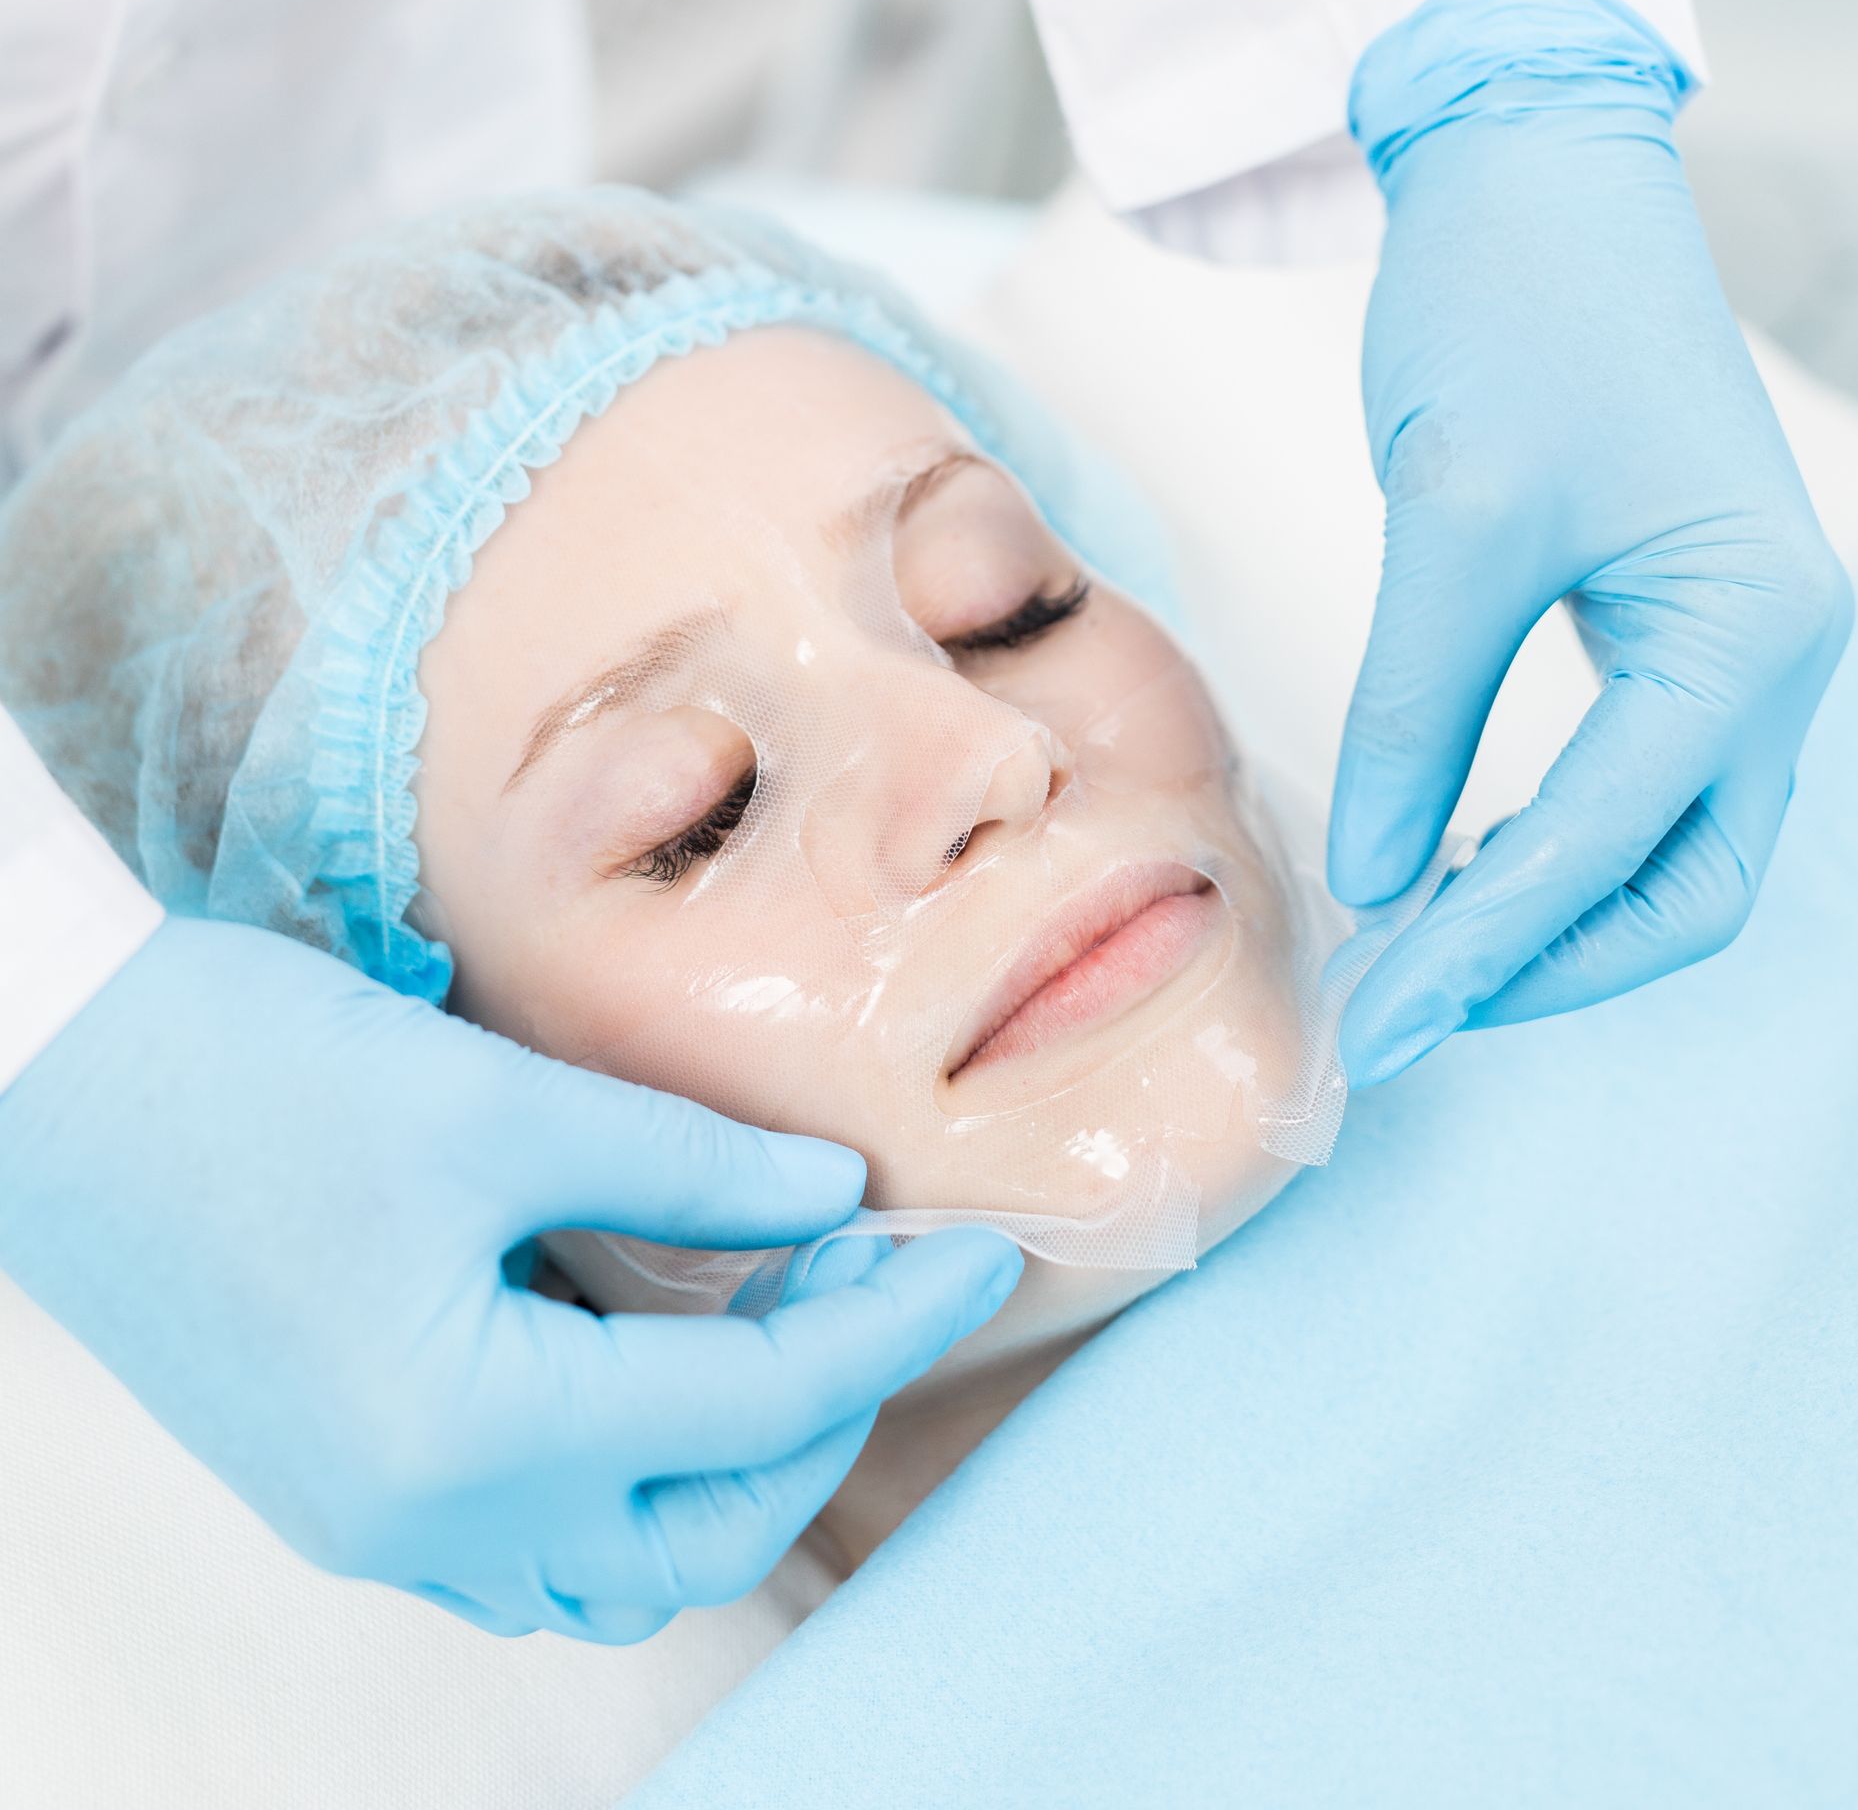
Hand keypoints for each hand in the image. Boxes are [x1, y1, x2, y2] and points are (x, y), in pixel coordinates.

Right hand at [0, 917, 1018, 1639]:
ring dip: (719, 1463)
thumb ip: (686, 1163)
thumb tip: (836, 1193)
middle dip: (816, 1425)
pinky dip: (620, 1465)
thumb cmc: (251, 1074)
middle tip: (880, 1284)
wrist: (47, 1076)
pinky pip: (517, 1537)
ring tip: (785, 1309)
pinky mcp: (334, 1482)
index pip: (749, 1408)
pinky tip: (655, 1341)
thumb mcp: (496, 1104)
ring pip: (603, 1564)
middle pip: (689, 1541)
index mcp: (469, 1435)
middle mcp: (419, 1524)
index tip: (983, 1255)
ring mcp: (366, 1522)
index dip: (885, 1324)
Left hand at [1329, 0, 1850, 1086]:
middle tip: (1402, 1010)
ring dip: (1557, 918)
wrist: (1539, 167)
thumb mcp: (1454, 512)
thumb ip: (1417, 707)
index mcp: (1749, 629)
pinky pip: (1647, 778)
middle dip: (1549, 965)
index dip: (1485, 949)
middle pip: (1687, 886)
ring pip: (1676, 848)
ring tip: (1418, 952)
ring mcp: (1743, 635)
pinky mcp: (1687, 614)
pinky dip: (1563, 843)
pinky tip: (1457, 858)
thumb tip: (1375, 880)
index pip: (1611, 842)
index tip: (1372, 1027)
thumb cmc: (1514, 307)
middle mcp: (1777, 651)